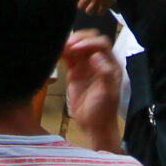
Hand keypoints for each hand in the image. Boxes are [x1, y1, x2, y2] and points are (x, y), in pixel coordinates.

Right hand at [60, 31, 122, 148]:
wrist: (94, 126)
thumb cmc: (104, 110)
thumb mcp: (107, 93)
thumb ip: (104, 73)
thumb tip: (95, 56)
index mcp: (110, 63)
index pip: (101, 43)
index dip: (89, 42)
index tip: (77, 48)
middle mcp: (98, 61)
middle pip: (89, 40)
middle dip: (78, 39)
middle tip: (67, 44)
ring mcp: (85, 66)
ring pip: (77, 47)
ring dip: (69, 44)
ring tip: (58, 46)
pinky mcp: (74, 72)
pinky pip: (68, 57)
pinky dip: (62, 53)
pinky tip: (55, 52)